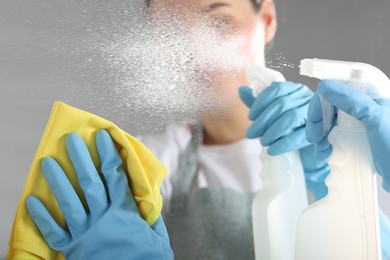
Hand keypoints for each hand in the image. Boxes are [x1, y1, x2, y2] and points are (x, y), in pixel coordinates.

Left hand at [26, 130, 172, 258]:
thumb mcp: (158, 239)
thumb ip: (153, 217)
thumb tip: (149, 198)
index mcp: (124, 212)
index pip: (116, 176)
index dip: (109, 154)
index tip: (102, 137)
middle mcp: (103, 218)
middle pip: (90, 183)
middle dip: (81, 159)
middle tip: (71, 141)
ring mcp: (85, 232)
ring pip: (69, 201)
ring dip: (58, 181)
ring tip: (47, 162)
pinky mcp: (72, 249)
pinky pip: (53, 231)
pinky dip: (42, 217)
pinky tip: (31, 201)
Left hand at [239, 81, 311, 154]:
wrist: (303, 150)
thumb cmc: (285, 126)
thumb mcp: (269, 113)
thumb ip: (256, 102)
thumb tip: (241, 89)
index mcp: (294, 89)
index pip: (277, 89)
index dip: (261, 102)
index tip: (250, 117)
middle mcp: (307, 97)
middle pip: (283, 104)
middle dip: (263, 120)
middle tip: (250, 134)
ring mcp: (316, 114)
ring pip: (292, 117)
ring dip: (273, 131)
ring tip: (262, 142)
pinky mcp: (319, 132)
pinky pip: (301, 136)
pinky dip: (284, 143)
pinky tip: (272, 150)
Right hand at [306, 80, 389, 191]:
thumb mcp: (376, 119)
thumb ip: (351, 99)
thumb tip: (325, 86)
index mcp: (374, 96)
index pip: (339, 86)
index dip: (322, 99)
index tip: (314, 118)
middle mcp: (367, 107)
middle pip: (331, 105)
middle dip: (318, 121)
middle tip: (313, 138)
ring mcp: (362, 125)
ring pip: (330, 122)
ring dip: (319, 135)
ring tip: (320, 151)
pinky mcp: (358, 141)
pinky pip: (335, 137)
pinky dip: (326, 144)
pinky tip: (324, 154)